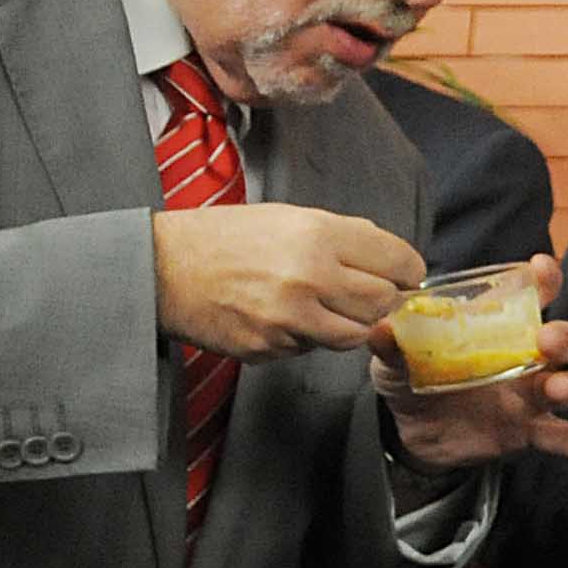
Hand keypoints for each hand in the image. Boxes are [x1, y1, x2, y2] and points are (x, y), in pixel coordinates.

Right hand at [154, 203, 420, 355]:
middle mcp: (309, 278)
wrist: (161, 267)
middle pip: (383, 302)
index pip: (399, 262)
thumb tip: (391, 262)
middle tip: (364, 292)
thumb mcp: (288, 218)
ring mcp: (289, 318)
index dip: (407, 270)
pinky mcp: (270, 347)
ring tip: (326, 305)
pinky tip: (287, 317)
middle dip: (381, 299)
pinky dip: (310, 337)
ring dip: (349, 323)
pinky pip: (312, 349)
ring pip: (355, 335)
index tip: (403, 274)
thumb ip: (343, 238)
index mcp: (319, 236)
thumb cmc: (225, 237)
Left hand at [370, 257, 567, 470]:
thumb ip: (393, 344)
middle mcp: (524, 357)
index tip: (540, 269)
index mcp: (498, 329)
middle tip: (549, 339)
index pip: (530, 297)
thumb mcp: (396, 359)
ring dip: (567, 385)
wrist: (413, 432)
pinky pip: (558, 434)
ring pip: (563, 384)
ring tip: (557, 389)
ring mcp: (529, 395)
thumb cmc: (415, 378)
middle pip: (560, 341)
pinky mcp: (528, 430)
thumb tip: (382, 327)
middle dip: (563, 337)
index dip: (542, 281)